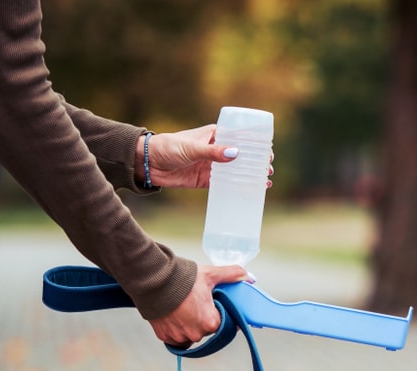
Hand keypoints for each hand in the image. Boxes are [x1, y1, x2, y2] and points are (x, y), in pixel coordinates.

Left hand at [136, 125, 273, 188]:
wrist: (148, 163)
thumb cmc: (169, 147)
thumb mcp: (192, 148)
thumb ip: (212, 152)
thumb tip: (235, 154)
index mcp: (215, 135)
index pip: (240, 137)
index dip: (254, 144)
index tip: (267, 151)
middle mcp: (216, 150)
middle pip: (241, 155)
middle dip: (256, 161)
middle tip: (268, 168)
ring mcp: (212, 165)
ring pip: (236, 170)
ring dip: (250, 175)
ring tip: (265, 180)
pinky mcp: (206, 180)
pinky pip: (225, 184)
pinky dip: (237, 187)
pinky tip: (250, 190)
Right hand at [148, 264, 250, 345]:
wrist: (152, 280)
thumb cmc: (182, 279)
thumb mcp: (210, 275)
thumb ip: (231, 275)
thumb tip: (248, 276)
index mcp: (210, 322)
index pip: (223, 323)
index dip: (220, 313)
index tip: (215, 306)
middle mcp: (195, 334)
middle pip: (206, 329)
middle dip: (204, 318)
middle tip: (197, 302)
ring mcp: (179, 337)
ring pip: (191, 334)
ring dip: (190, 324)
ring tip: (184, 308)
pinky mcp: (164, 337)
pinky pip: (175, 337)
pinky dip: (176, 328)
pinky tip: (175, 315)